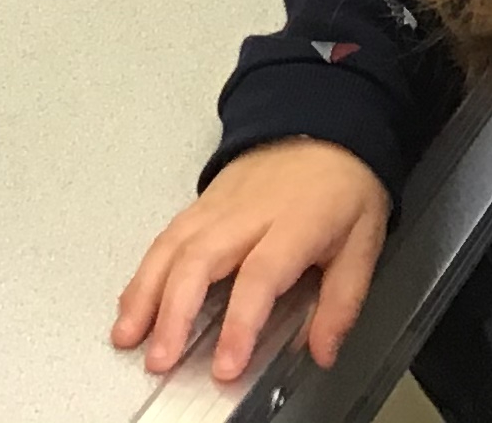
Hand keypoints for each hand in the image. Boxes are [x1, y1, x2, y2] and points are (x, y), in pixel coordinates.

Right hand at [112, 139, 389, 380]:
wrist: (322, 127)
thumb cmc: (342, 188)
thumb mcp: (363, 243)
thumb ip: (342, 302)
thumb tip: (322, 351)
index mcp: (294, 224)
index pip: (259, 276)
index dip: (239, 322)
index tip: (226, 364)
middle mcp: (247, 213)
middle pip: (200, 260)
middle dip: (174, 313)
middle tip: (162, 359)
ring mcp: (217, 205)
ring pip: (171, 247)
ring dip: (145, 293)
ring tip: (128, 335)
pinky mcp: (200, 203)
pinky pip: (165, 237)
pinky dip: (143, 272)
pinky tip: (131, 302)